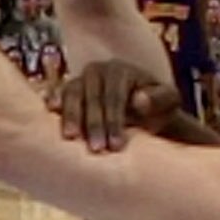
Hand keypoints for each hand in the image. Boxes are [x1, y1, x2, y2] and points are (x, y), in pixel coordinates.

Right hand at [58, 58, 179, 152]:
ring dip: (71, 117)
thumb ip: (158, 99)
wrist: (144, 110)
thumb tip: (138, 100)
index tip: (116, 145)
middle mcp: (98, 70)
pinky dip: (53, 102)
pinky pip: (59, 95)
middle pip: (92, 96)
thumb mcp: (168, 101)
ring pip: (72, 94)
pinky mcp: (68, 90)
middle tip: (96, 149)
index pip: (115, 96)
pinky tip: (50, 113)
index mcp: (121, 70)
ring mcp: (81, 79)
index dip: (115, 121)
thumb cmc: (157, 107)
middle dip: (94, 124)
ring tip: (71, 138)